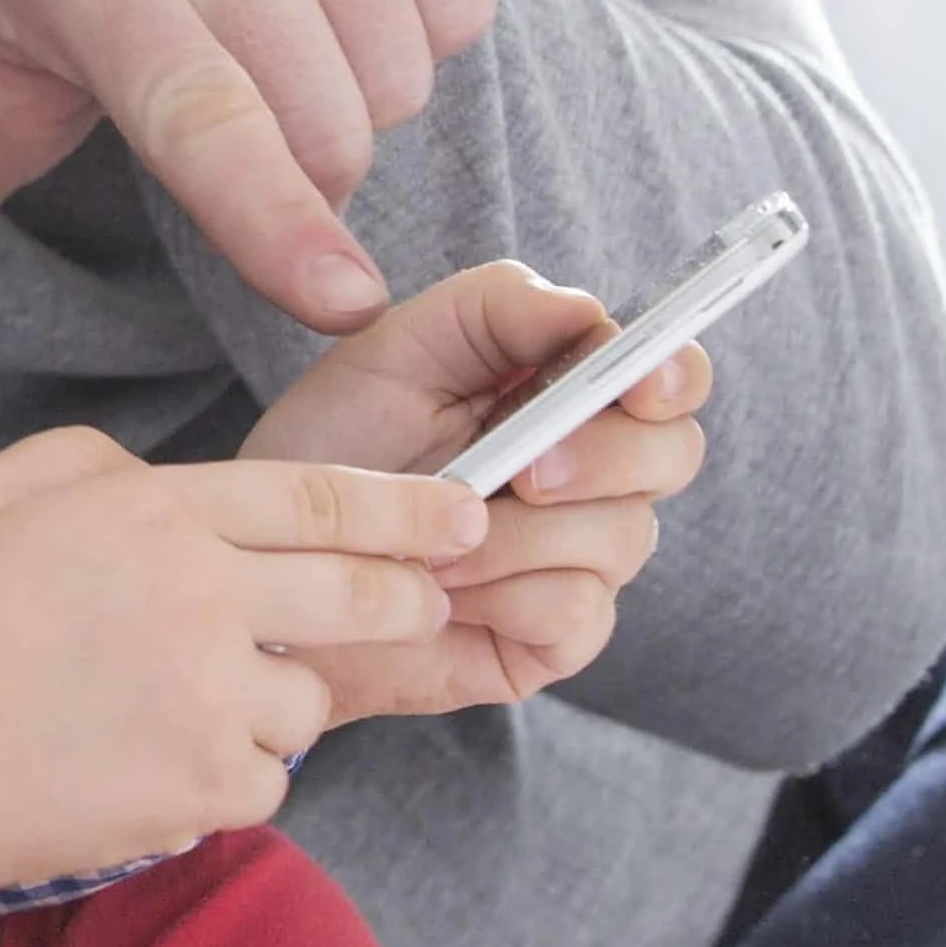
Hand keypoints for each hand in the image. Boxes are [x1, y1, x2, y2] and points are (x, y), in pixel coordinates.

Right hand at [0, 426, 483, 946]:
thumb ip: (90, 460)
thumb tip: (153, 476)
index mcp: (152, 513)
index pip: (319, 495)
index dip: (410, 504)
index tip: (465, 512)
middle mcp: (201, 596)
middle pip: (365, 593)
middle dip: (411, 597)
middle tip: (417, 604)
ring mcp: (211, 695)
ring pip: (315, 699)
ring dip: (279, 701)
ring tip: (190, 707)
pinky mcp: (208, 782)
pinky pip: (269, 777)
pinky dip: (231, 773)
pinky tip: (156, 761)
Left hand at [245, 257, 708, 717]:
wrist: (272, 559)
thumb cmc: (335, 450)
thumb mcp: (392, 352)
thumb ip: (492, 311)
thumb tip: (586, 311)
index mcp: (566, 395)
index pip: (668, 375)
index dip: (673, 375)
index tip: (643, 382)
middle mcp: (597, 475)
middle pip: (673, 454)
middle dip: (604, 456)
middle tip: (523, 472)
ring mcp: (584, 558)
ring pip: (621, 536)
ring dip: (515, 535)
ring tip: (425, 538)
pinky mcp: (559, 635)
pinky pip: (577, 610)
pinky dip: (502, 594)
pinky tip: (437, 590)